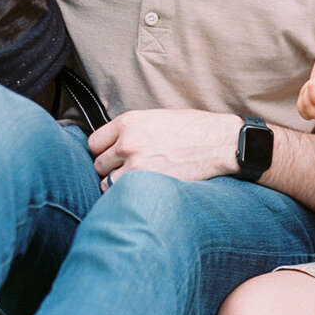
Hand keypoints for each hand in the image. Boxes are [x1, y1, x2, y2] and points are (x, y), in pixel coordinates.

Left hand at [88, 108, 240, 188]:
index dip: (103, 151)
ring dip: (117, 184)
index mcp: (129, 122)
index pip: (94, 142)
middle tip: (126, 170)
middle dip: (110, 168)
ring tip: (134, 182)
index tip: (112, 156)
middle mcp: (127, 142)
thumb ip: (133, 129)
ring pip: (106, 182)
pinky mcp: (147, 182)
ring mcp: (136, 164)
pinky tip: (141, 191)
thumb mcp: (158, 118)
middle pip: (98, 163)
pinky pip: (122, 194)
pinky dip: (127, 195)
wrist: (219, 143)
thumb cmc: (194, 129)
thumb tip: (116, 143)